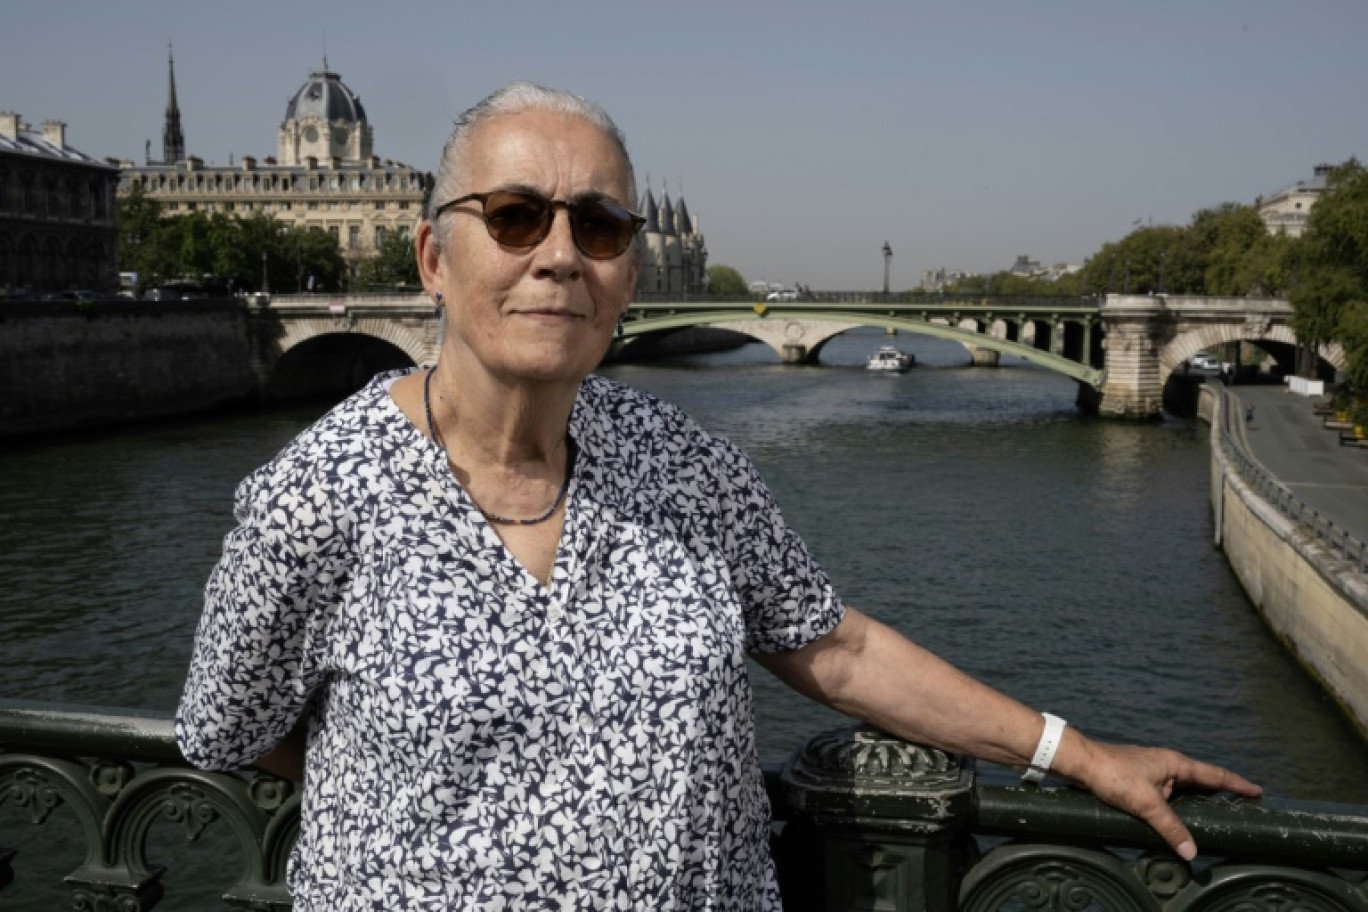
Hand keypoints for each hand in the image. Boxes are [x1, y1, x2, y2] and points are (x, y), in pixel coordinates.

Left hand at [1066, 739, 1262, 859]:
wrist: (1081, 763)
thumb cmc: (1113, 775)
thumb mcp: (1146, 804)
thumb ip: (1170, 827)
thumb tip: (1192, 852)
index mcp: (1175, 763)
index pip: (1214, 775)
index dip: (1236, 784)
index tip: (1258, 791)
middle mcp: (1168, 764)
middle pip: (1202, 780)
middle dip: (1221, 792)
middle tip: (1242, 805)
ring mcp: (1154, 770)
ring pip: (1184, 787)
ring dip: (1199, 799)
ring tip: (1217, 813)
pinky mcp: (1141, 778)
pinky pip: (1169, 792)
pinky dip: (1180, 803)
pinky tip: (1179, 814)